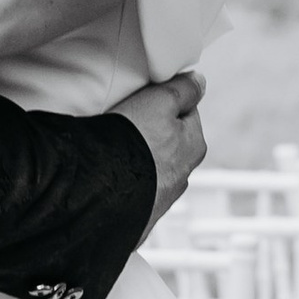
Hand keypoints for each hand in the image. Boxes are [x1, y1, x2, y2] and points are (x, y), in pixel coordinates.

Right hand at [115, 69, 207, 231]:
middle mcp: (183, 177)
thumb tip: (199, 82)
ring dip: (138, 159)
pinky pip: (134, 191)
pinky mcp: (139, 216)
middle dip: (152, 133)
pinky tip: (111, 174)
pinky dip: (124, 182)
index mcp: (195, 147)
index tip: (147, 101)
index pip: (187, 114)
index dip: (165, 102)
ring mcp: (161, 199)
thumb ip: (183, 89)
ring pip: (151, 168)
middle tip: (128, 124)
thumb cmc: (133, 144)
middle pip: (169, 143)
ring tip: (116, 151)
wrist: (100, 191)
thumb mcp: (161, 101)